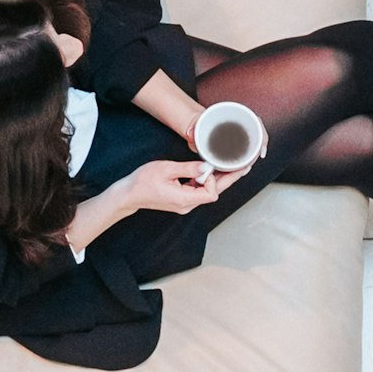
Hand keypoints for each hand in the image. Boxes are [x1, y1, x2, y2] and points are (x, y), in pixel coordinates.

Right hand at [112, 159, 233, 215]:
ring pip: (207, 192)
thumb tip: (207, 166)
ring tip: (229, 165)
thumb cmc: (143, 182)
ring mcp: (185, 204)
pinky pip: (199, 191)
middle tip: (244, 166)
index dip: (213, 179)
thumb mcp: (166, 169)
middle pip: (214, 193)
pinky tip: (209, 171)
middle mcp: (187, 205)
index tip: (206, 167)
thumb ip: (189, 168)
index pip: (212, 193)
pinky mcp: (182, 200)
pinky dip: (206, 181)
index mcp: (185, 199)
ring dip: (217, 179)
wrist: (128, 194)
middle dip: (229, 178)